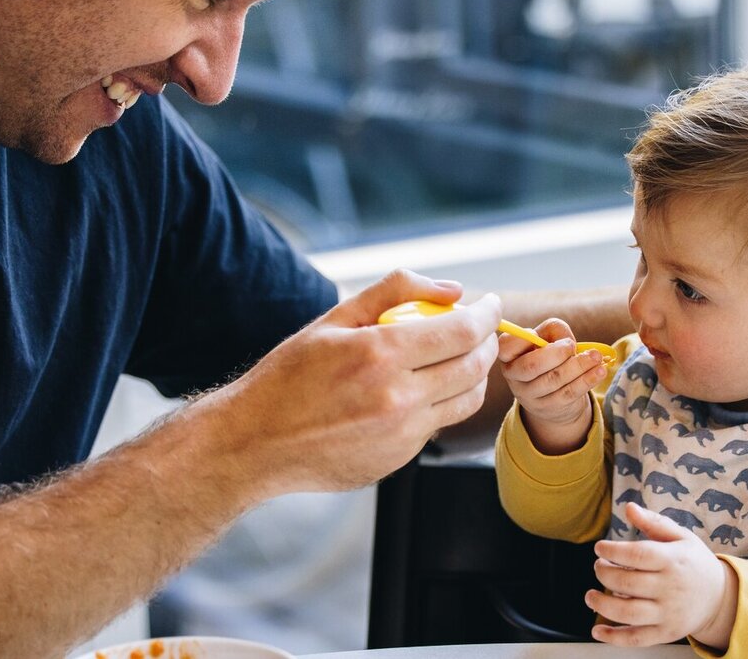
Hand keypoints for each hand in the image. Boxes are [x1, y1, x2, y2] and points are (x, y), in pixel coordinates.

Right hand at [213, 269, 501, 494]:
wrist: (256, 442)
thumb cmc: (289, 377)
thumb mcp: (333, 320)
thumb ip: (394, 291)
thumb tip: (451, 289)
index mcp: (379, 354)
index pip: (463, 331)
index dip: (487, 315)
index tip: (491, 305)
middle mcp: (397, 397)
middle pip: (474, 366)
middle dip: (488, 342)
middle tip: (480, 329)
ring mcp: (401, 434)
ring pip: (466, 399)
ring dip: (474, 374)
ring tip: (458, 357)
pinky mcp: (399, 459)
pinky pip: (438, 425)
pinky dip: (442, 402)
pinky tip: (419, 389)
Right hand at [498, 317, 604, 452]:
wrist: (552, 394)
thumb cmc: (548, 357)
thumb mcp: (546, 338)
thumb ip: (553, 330)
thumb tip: (565, 340)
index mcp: (508, 355)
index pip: (506, 346)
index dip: (522, 339)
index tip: (536, 334)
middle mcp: (514, 376)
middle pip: (532, 366)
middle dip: (556, 354)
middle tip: (572, 345)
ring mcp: (530, 395)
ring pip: (554, 380)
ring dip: (579, 366)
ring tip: (596, 357)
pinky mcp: (549, 408)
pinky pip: (569, 393)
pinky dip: (587, 380)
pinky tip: (600, 371)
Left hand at [587, 503, 737, 648]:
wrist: (721, 597)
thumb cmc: (694, 562)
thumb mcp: (680, 536)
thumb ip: (653, 522)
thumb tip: (628, 507)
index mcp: (673, 561)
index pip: (638, 555)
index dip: (613, 551)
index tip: (600, 548)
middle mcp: (671, 588)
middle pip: (628, 583)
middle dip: (604, 573)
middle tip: (599, 567)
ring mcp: (668, 613)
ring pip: (629, 613)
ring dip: (603, 605)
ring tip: (591, 595)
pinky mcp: (666, 633)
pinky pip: (637, 639)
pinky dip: (614, 637)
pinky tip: (597, 630)